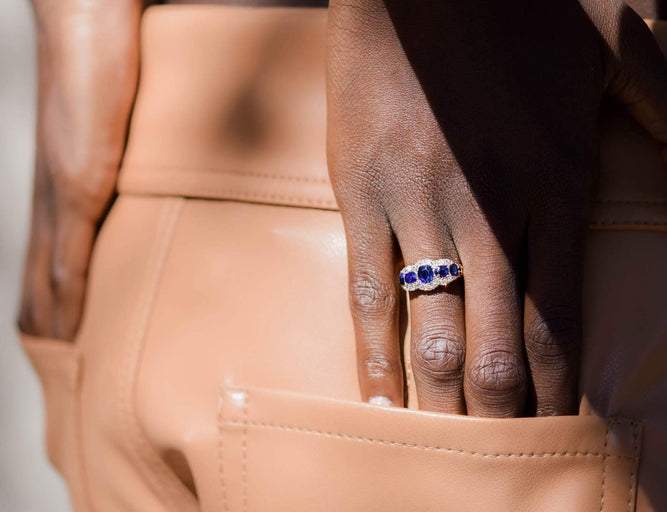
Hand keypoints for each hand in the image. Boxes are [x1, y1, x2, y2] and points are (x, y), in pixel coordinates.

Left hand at [18, 0, 141, 339]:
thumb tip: (221, 148)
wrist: (87, 6)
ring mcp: (63, 180)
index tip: (62, 330)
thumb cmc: (113, 41)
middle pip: (43, 266)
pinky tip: (68, 324)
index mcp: (72, 168)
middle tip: (59, 360)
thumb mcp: (142, 108)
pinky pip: (66, 249)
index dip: (53, 289)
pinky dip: (63, 292)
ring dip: (50, 316)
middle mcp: (59, 181)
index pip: (56, 242)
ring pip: (46, 267)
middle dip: (47, 315)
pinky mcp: (78, 175)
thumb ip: (162, 139)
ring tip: (61, 357)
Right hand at [327, 0, 666, 415]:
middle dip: (503, 419)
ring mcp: (420, 209)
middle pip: (498, 348)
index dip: (558, 395)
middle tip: (503, 463)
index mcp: (557, 186)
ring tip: (450, 452)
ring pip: (435, 333)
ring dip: (446, 403)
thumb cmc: (523, 8)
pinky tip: (383, 403)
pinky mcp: (364, 197)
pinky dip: (375, 357)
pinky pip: (369, 294)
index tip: (557, 438)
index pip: (559, 324)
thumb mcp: (622, 49)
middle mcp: (491, 213)